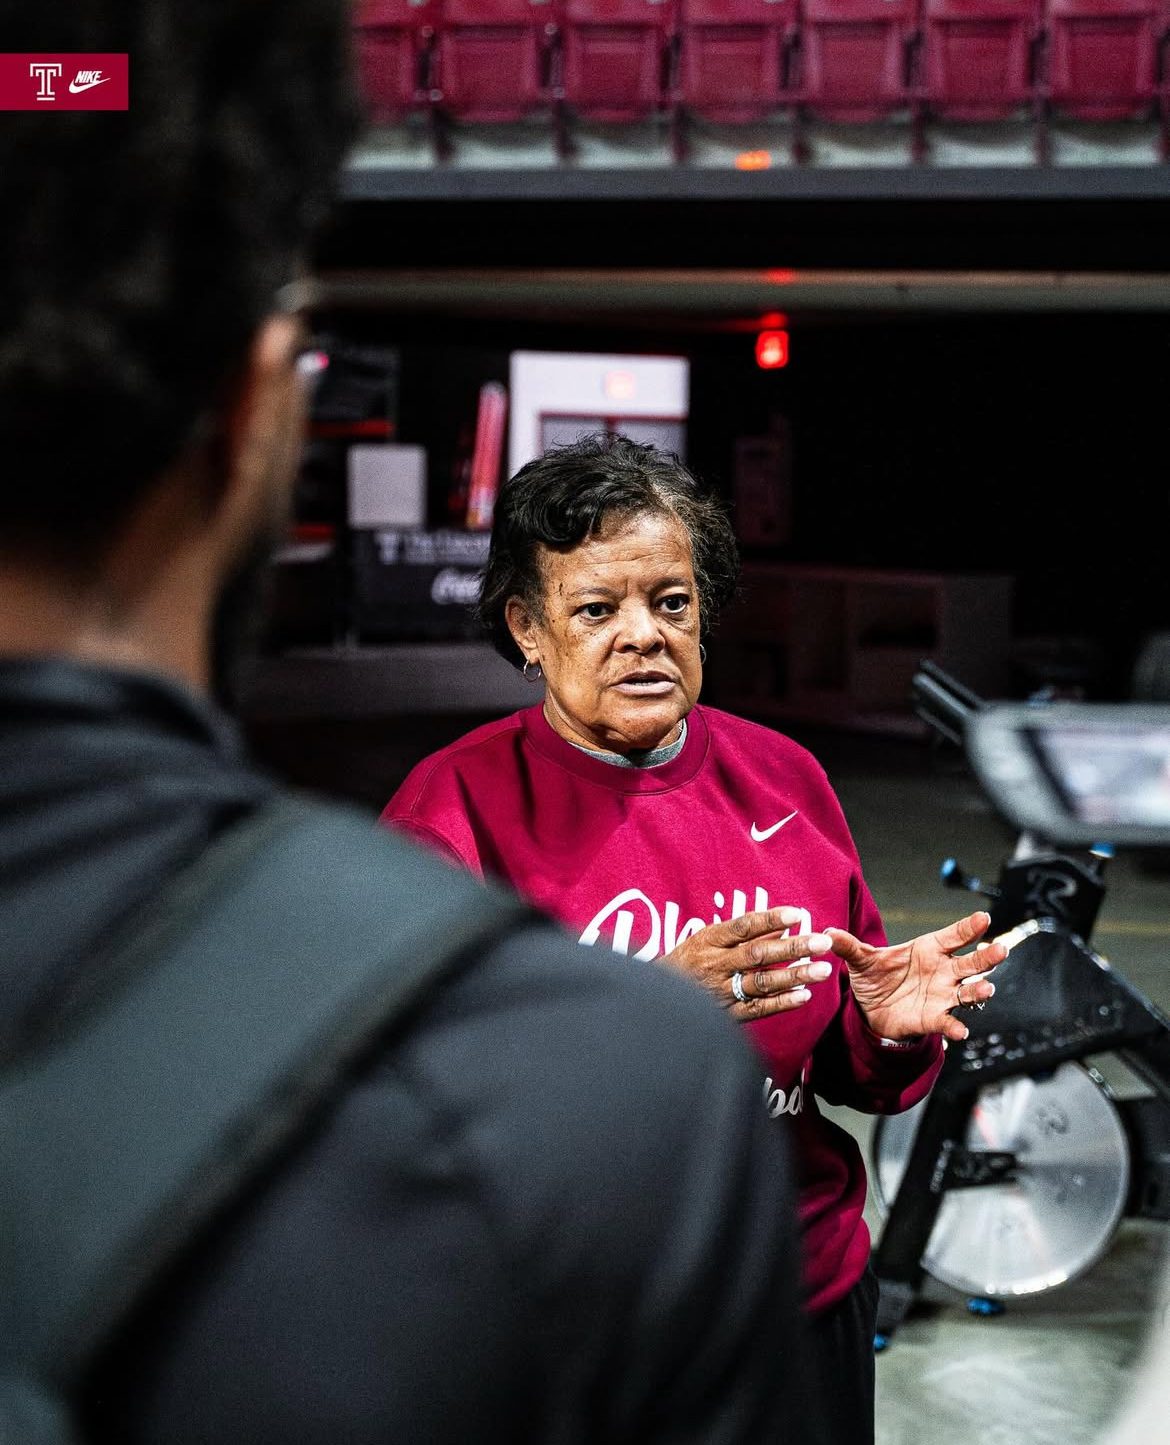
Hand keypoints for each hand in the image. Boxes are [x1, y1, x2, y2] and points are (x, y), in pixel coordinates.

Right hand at [662, 907, 834, 1021]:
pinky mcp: (725, 1015)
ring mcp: (720, 991)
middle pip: (758, 955)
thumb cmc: (686, 964)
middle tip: (822, 942)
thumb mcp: (706, 940)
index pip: (743, 926)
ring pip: (761, 983)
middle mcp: (714, 965)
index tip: (798, 914)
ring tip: (822, 970)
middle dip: (793, 948)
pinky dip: (781, 1003)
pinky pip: (757, 1009)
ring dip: (794, 976)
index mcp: (708, 941)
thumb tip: (780, 927)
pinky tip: (803, 996)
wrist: (655, 1002)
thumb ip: (741, 934)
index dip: (770, 919)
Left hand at [825, 910, 1007, 1043]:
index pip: (953, 935)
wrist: (871, 1010)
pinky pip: (949, 1021)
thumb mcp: (861, 960)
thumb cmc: (875, 977)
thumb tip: (826, 933)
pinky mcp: (934, 1018)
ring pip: (967, 992)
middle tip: (1000, 950)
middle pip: (970, 962)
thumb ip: (848, 946)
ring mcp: (942, 995)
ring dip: (978, 991)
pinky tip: (960, 1030)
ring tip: (986, 989)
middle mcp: (942, 971)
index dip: (969, 927)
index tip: (984, 918)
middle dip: (987, 957)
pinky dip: (955, 1026)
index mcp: (928, 949)